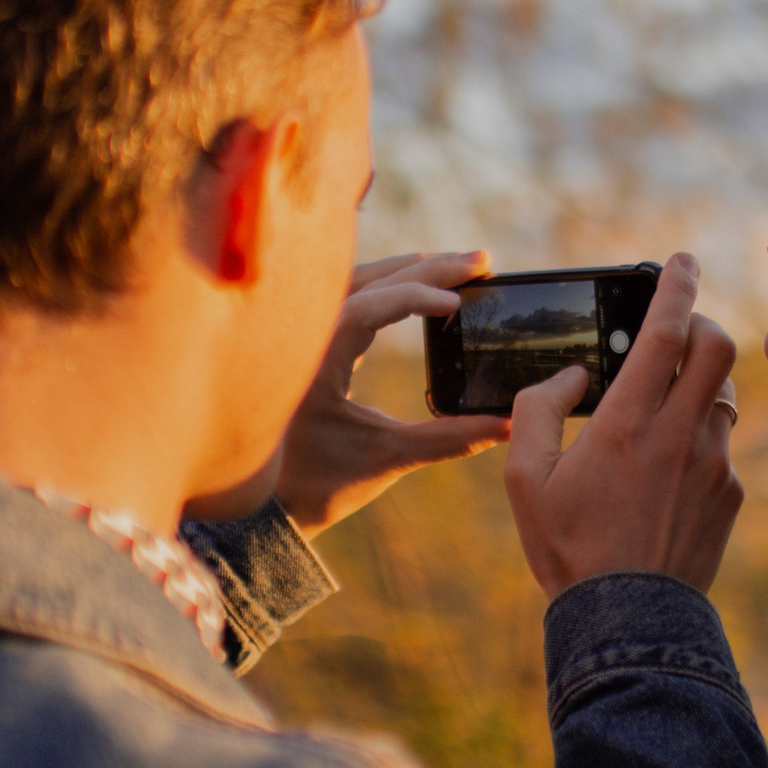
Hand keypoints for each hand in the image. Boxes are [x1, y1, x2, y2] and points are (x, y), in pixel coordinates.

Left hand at [269, 252, 512, 537]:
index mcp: (316, 356)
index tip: (459, 303)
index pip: (372, 303)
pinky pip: (347, 295)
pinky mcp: (308, 344)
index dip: (419, 296)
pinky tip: (412, 286)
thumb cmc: (314, 483)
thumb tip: (505, 424)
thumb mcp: (385, 458)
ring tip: (456, 265)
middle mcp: (304, 333)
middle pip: (370, 278)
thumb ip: (447, 439)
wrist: (263, 505)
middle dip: (428, 268)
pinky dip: (385, 286)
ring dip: (407, 270)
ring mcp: (303, 334)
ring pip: (357, 279)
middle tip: (481, 262)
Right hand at [503, 253, 742, 598]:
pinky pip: (722, 447)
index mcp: (627, 422)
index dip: (674, 285)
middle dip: (701, 324)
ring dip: (700, 384)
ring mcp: (713, 465)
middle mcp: (680, 435)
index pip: (665, 331)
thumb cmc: (569, 547)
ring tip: (667, 405)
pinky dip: (700, 439)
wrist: (628, 619)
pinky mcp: (730, 495)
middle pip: (718, 347)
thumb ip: (537, 411)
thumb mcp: (524, 479)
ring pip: (723, 395)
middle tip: (679, 331)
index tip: (680, 260)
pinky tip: (670, 470)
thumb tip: (570, 378)